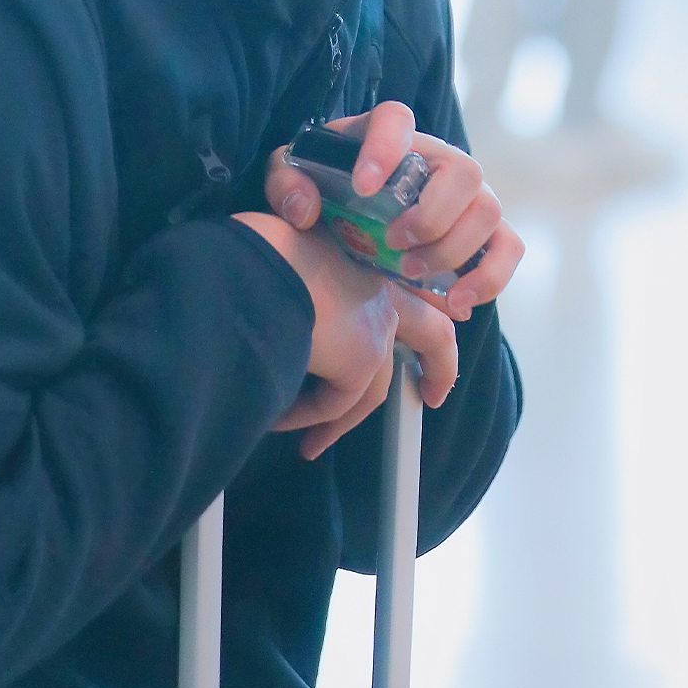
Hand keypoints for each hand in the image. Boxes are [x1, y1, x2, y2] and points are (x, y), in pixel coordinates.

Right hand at [232, 211, 457, 459]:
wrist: (247, 258)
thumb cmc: (250, 245)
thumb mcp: (279, 244)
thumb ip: (297, 271)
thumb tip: (278, 303)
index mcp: (363, 252)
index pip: (405, 283)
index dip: (423, 306)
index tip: (435, 324)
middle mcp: (380, 285)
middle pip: (432, 332)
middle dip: (440, 367)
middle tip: (432, 394)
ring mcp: (377, 322)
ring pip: (374, 386)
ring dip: (341, 419)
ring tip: (313, 443)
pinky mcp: (362, 358)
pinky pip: (338, 403)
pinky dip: (309, 418)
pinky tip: (276, 420)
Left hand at [264, 101, 523, 321]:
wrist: (349, 213)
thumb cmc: (324, 186)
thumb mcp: (290, 178)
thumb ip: (285, 184)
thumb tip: (304, 210)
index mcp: (387, 134)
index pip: (396, 120)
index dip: (385, 148)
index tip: (362, 187)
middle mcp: (438, 158)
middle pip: (464, 171)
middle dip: (431, 216)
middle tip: (392, 246)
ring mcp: (467, 195)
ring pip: (488, 211)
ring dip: (453, 250)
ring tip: (409, 274)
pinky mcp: (483, 233)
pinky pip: (508, 248)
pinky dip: (489, 278)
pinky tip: (455, 302)